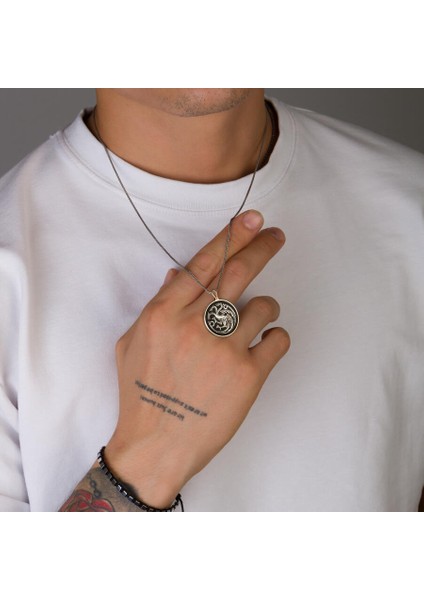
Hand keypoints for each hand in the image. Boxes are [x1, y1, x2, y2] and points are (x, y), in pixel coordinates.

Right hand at [106, 209, 289, 507]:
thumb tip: (179, 275)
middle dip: (262, 247)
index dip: (231, 237)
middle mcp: (195, 325)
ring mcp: (225, 350)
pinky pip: (279, 339)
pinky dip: (276, 338)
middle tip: (276, 235)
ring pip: (263, 306)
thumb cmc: (141, 395)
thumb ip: (158, 306)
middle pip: (238, 273)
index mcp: (164, 314)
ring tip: (256, 322)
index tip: (252, 218)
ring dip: (265, 307)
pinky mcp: (249, 376)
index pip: (204, 264)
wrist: (156, 447)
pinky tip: (263, 347)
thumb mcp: (132, 344)